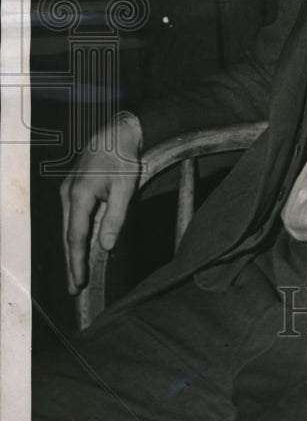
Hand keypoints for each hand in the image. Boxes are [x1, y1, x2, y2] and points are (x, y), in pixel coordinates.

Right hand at [59, 112, 142, 293]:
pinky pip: (73, 217)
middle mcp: (68, 195)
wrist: (118, 131)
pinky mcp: (74, 188)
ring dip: (73, 250)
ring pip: (69, 227)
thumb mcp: (125, 188)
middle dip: (72, 263)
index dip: (77, 262)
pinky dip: (76, 234)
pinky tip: (82, 246)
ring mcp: (69, 191)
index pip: (76, 237)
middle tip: (74, 288)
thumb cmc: (123, 158)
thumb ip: (115, 218)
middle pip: (68, 236)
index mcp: (79, 196)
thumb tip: (105, 247)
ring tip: (77, 273)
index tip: (79, 283)